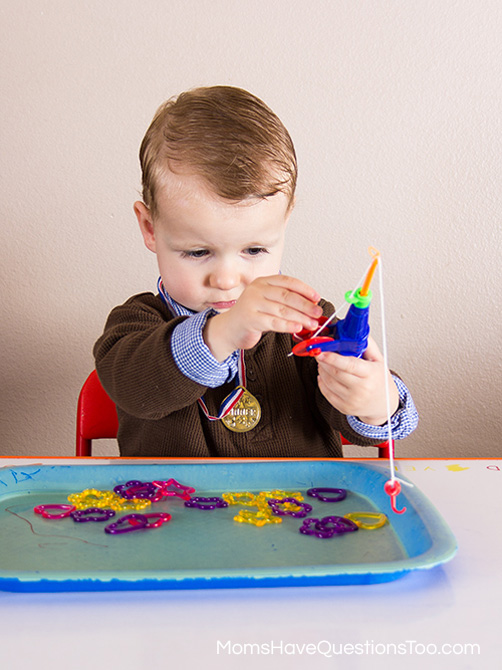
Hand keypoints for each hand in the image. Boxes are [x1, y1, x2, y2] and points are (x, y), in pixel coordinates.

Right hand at [204, 274, 321, 360]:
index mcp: (263, 282)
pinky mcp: (250, 319)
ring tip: (312, 324)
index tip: (316, 298)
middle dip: (306, 305)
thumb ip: (285, 301)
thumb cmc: (252, 316)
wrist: (229, 329)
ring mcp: (252, 303)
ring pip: (282, 310)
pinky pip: (274, 322)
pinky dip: (288, 325)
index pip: (288, 282)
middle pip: (287, 296)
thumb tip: (311, 306)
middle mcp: (257, 290)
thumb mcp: (268, 303)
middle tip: (317, 313)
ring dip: (301, 318)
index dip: (304, 289)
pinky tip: (297, 328)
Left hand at [316, 336, 398, 424]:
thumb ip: (367, 344)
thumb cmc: (380, 380)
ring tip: (324, 363)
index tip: (321, 351)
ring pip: (328, 382)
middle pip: (335, 373)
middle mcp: (361, 389)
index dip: (332, 357)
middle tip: (320, 353)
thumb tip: (355, 330)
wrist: (384, 405)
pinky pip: (326, 392)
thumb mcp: (378, 360)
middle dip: (323, 361)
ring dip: (322, 370)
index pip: (349, 365)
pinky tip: (325, 375)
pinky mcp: (344, 408)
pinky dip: (322, 381)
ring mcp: (352, 401)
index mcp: (370, 375)